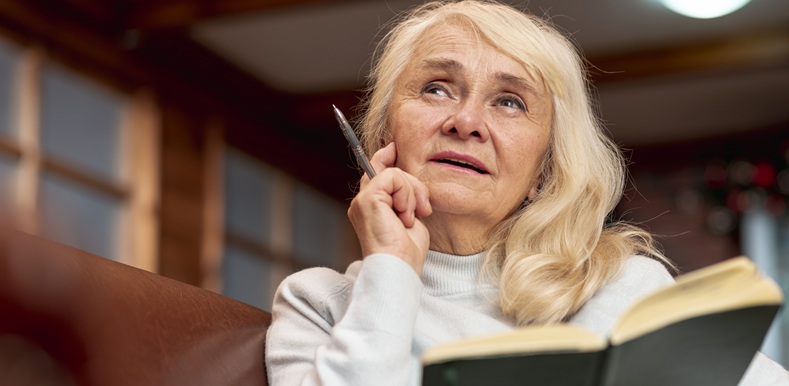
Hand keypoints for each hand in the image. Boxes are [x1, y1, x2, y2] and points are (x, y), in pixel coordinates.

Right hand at [347, 143, 431, 274]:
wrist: (399, 267)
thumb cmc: (406, 252)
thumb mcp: (410, 218)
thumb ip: (405, 198)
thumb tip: (410, 181)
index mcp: (371, 208)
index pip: (374, 170)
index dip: (385, 155)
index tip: (396, 146)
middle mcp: (362, 203)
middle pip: (386, 168)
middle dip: (412, 183)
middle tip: (424, 209)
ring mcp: (362, 200)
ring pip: (394, 173)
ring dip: (412, 193)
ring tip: (411, 217)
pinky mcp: (368, 199)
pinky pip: (393, 177)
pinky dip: (407, 194)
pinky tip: (405, 215)